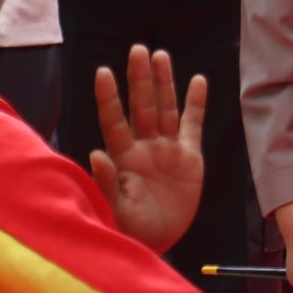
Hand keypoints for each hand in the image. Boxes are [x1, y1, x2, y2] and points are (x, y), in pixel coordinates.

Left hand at [88, 45, 207, 253]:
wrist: (157, 243)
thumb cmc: (129, 229)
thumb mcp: (116, 210)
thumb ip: (106, 183)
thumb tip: (95, 154)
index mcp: (122, 157)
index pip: (113, 120)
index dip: (109, 97)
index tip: (103, 72)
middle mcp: (143, 146)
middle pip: (141, 106)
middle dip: (139, 78)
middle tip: (137, 50)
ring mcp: (166, 149)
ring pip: (165, 108)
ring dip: (164, 82)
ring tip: (160, 54)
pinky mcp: (189, 157)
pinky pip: (193, 125)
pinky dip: (196, 103)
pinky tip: (198, 80)